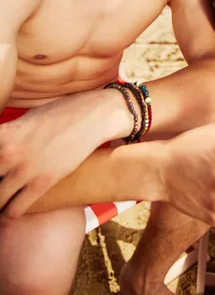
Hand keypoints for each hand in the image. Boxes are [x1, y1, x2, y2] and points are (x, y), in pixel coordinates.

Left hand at [0, 94, 110, 216]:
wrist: (92, 118)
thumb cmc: (60, 114)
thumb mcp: (27, 119)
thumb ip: (7, 136)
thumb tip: (1, 145)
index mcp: (2, 133)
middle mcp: (8, 152)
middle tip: (3, 183)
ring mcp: (25, 169)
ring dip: (0, 200)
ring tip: (5, 198)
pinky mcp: (42, 183)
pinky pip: (14, 210)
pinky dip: (9, 214)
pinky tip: (13, 208)